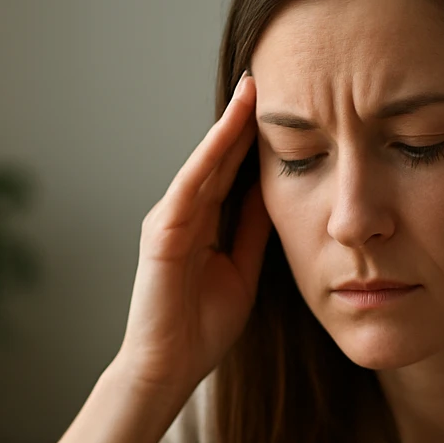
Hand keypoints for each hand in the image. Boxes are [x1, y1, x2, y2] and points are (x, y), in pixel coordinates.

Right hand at [116, 72, 271, 400]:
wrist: (169, 368)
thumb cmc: (201, 328)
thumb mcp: (243, 269)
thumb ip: (252, 231)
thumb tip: (273, 192)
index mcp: (201, 223)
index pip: (230, 170)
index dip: (253, 137)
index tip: (282, 103)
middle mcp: (181, 214)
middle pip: (217, 157)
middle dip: (241, 118)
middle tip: (266, 74)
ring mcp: (168, 221)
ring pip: (203, 163)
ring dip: (227, 126)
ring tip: (251, 89)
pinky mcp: (161, 234)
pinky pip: (189, 187)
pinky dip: (207, 157)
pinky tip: (227, 131)